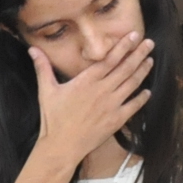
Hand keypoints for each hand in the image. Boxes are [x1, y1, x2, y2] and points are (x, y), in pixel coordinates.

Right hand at [31, 32, 152, 168]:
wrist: (62, 146)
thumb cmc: (53, 119)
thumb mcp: (46, 90)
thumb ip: (43, 68)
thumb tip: (33, 50)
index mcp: (86, 81)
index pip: (109, 59)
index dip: (123, 46)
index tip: (133, 36)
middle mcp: (102, 91)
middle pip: (125, 68)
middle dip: (138, 54)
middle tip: (149, 43)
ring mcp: (111, 106)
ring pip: (132, 84)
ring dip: (142, 71)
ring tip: (150, 61)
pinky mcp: (116, 120)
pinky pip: (134, 106)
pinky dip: (142, 98)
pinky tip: (147, 92)